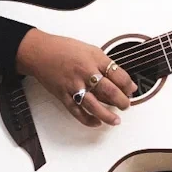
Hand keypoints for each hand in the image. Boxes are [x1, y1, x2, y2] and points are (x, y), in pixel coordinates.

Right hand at [15, 29, 137, 126]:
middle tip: (126, 105)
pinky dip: (88, 120)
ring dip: (107, 115)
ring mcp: (74, 85)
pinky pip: (77, 111)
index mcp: (95, 59)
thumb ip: (107, 65)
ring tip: (115, 120)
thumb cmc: (64, 49)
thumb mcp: (90, 50)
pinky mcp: (63, 95)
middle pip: (109, 91)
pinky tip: (96, 122)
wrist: (40, 52)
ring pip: (94, 105)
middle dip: (122, 101)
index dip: (128, 85)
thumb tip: (122, 80)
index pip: (118, 75)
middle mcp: (85, 72)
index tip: (131, 90)